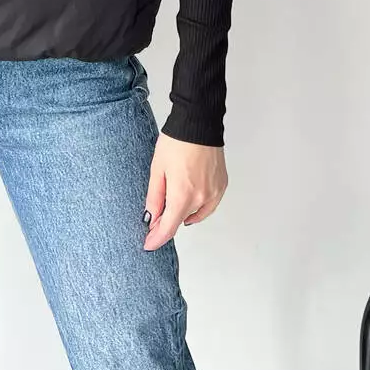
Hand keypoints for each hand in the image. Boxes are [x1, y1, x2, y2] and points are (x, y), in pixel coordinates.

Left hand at [142, 133, 227, 249]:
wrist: (199, 124)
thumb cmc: (176, 142)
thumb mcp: (157, 169)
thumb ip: (155, 197)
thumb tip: (151, 218)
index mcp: (183, 195)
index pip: (169, 228)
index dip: (157, 239)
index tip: (148, 245)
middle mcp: (201, 198)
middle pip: (181, 221)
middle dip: (166, 222)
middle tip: (154, 217)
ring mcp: (214, 193)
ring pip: (195, 214)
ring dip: (182, 213)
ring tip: (170, 202)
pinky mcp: (221, 186)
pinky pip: (208, 205)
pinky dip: (197, 207)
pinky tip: (188, 199)